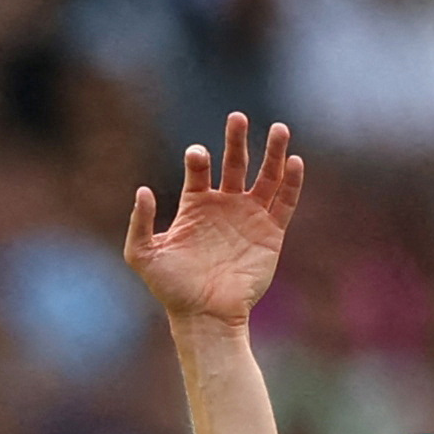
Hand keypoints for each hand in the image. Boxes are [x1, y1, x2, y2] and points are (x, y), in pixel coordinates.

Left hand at [124, 113, 304, 330]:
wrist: (205, 316)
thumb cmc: (173, 289)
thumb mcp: (144, 256)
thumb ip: (139, 224)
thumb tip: (142, 190)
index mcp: (196, 206)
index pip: (200, 171)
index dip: (198, 159)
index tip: (197, 155)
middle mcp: (224, 206)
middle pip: (234, 163)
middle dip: (236, 140)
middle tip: (236, 117)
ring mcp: (249, 218)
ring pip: (266, 177)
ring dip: (273, 152)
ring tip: (280, 128)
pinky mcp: (271, 234)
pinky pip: (284, 203)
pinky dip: (291, 182)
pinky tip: (294, 160)